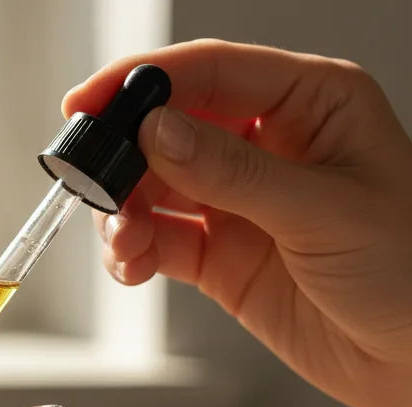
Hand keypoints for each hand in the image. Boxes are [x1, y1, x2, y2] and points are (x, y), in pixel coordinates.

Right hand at [62, 40, 411, 406]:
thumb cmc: (406, 270)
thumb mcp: (322, 210)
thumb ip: (233, 172)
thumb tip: (157, 133)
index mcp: (310, 105)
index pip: (212, 72)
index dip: (144, 83)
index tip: (88, 103)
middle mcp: (268, 147)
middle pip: (171, 130)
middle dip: (125, 158)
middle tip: (91, 186)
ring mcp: (240, 204)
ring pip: (156, 189)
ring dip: (124, 212)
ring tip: (122, 241)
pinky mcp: (222, 258)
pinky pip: (161, 241)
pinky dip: (134, 252)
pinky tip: (132, 265)